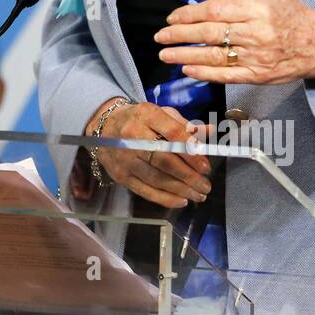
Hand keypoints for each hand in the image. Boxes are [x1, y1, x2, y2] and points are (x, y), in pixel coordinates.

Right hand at [86, 100, 212, 208]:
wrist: (104, 126)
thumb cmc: (139, 120)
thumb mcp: (161, 113)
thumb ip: (185, 125)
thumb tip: (210, 131)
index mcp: (146, 115)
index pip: (172, 133)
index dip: (191, 151)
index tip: (205, 166)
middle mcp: (133, 136)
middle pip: (164, 159)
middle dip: (188, 175)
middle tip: (206, 185)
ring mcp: (125, 158)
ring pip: (156, 178)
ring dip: (181, 189)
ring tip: (199, 195)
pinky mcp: (121, 175)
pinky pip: (145, 191)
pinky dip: (165, 198)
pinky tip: (182, 201)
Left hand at [153, 0, 314, 84]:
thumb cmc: (293, 14)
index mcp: (257, 10)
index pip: (216, 10)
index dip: (190, 13)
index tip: (172, 17)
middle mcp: (255, 33)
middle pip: (211, 33)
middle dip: (181, 35)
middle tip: (160, 36)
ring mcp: (256, 56)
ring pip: (215, 56)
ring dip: (186, 55)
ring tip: (165, 54)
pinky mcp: (258, 75)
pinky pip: (228, 75)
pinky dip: (206, 73)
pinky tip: (188, 69)